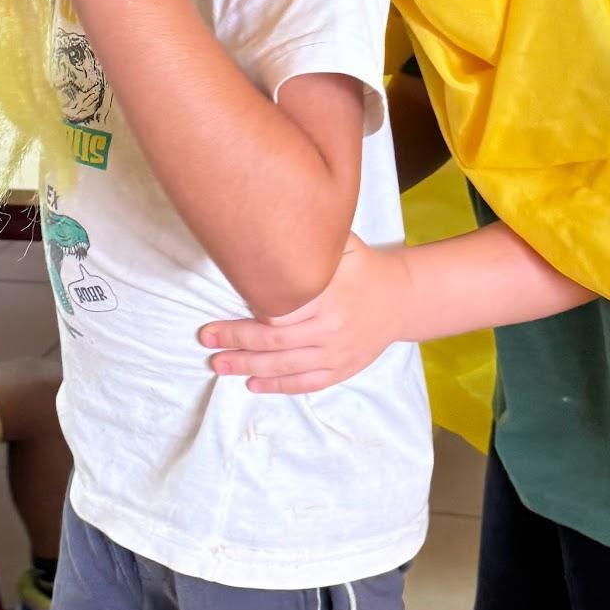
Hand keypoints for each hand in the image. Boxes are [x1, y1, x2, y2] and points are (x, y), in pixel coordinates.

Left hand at [198, 236, 414, 391]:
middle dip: (236, 341)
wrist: (402, 299)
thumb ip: (312, 241)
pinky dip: (278, 385)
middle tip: (207, 340)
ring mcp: (336, 353)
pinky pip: (306, 383)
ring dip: (248, 367)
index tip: (219, 317)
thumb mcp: (344, 246)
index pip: (279, 313)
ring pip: (286, 366)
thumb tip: (268, 224)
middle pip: (275, 342)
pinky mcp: (341, 369)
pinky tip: (253, 384)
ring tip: (219, 365)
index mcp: (329, 298)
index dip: (246, 317)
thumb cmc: (363, 268)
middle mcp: (331, 330)